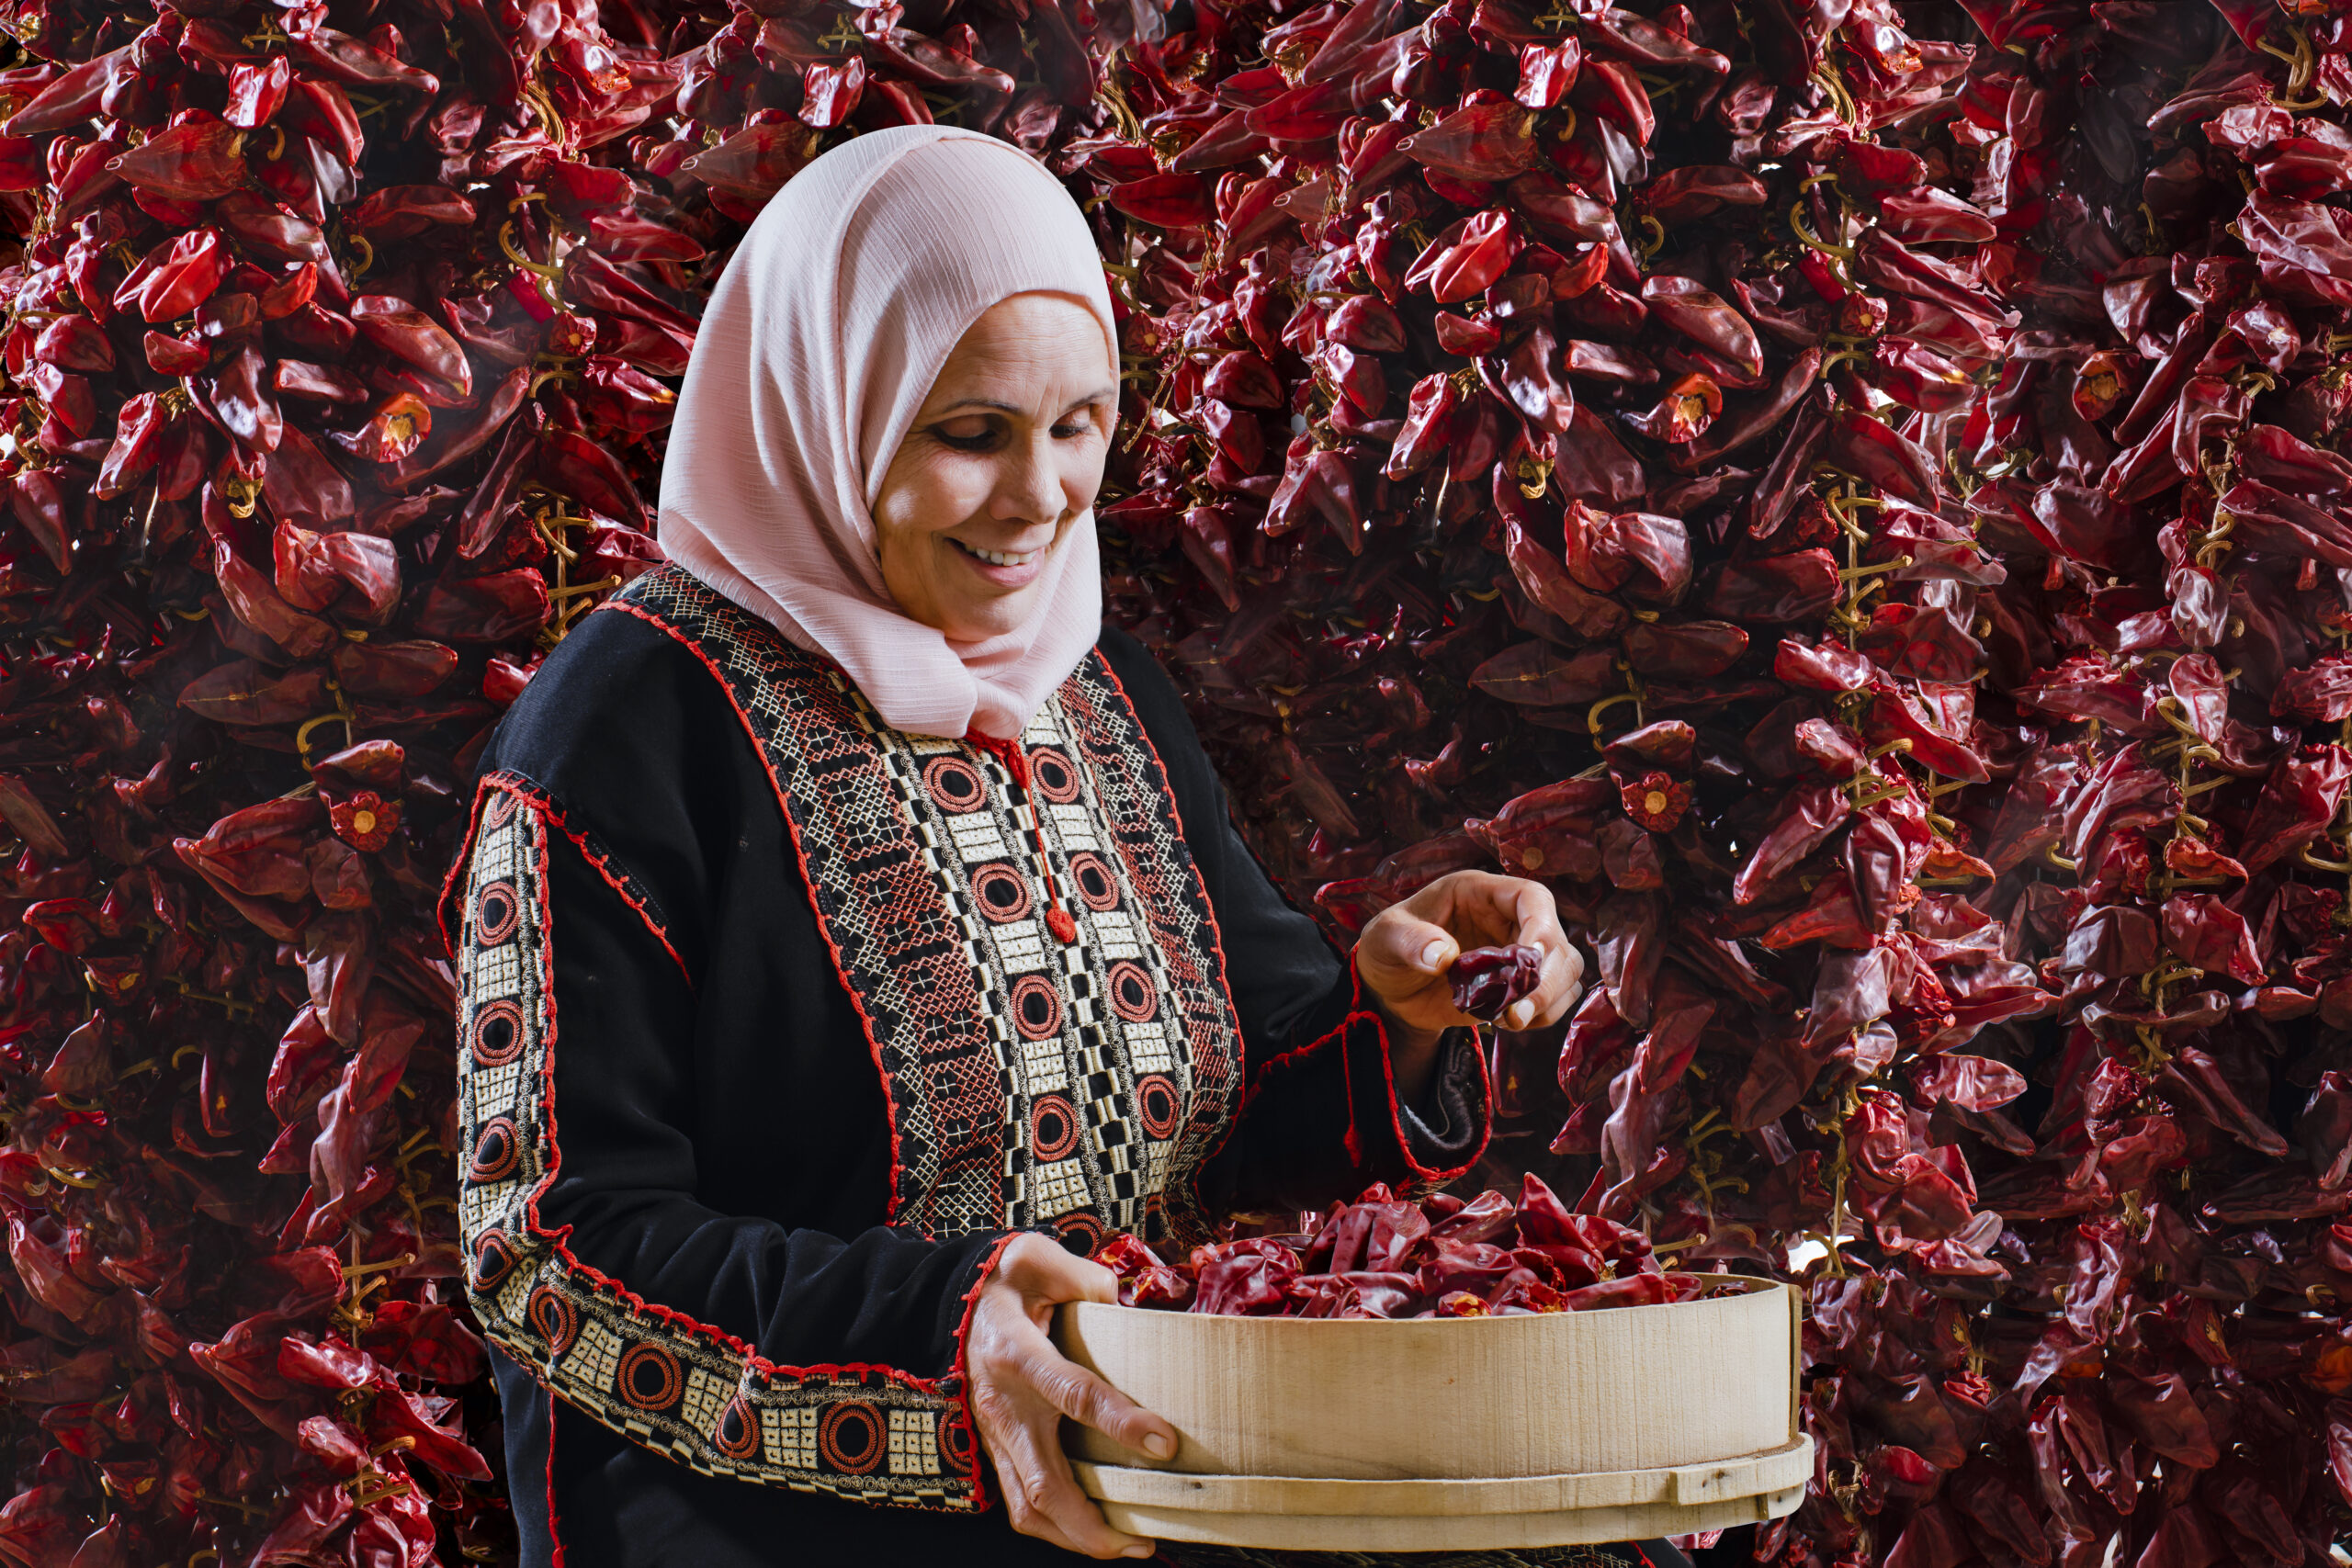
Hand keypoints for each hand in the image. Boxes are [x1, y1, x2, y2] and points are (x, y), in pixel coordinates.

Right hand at [966, 1232, 1177, 1559]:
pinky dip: (1057, 1527)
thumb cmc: (999, 1282)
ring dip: (1076, 1537)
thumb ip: (1084, 1277)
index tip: (1164, 1442)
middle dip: (1093, 1523)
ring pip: (1028, 1508)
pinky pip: (1020, 1502)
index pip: (1072, 1394)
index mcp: (1017, 1354)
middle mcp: (1003, 1407)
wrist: (946, 1302)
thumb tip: (1127, 1303)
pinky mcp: (995, 1448)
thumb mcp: (1036, 1259)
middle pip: (1045, 1485)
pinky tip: (1093, 1530)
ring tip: (1127, 1544)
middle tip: (1144, 1538)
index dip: (1119, 1421)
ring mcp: (995, 1435)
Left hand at [1354, 870, 1585, 1036]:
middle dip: (1545, 979)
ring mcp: (1519, 955)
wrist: (1389, 990)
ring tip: (1508, 1021)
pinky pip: (1554, 1000)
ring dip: (1547, 1000)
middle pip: (1557, 942)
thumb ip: (1410, 941)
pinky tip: (1507, 1023)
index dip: (1542, 925)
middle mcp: (1508, 920)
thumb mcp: (1386, 937)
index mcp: (1481, 893)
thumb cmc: (1388, 948)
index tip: (1529, 959)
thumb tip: (1443, 956)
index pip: (1532, 897)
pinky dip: (1541, 1016)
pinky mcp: (1520, 987)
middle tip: (1516, 1012)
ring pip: (1564, 972)